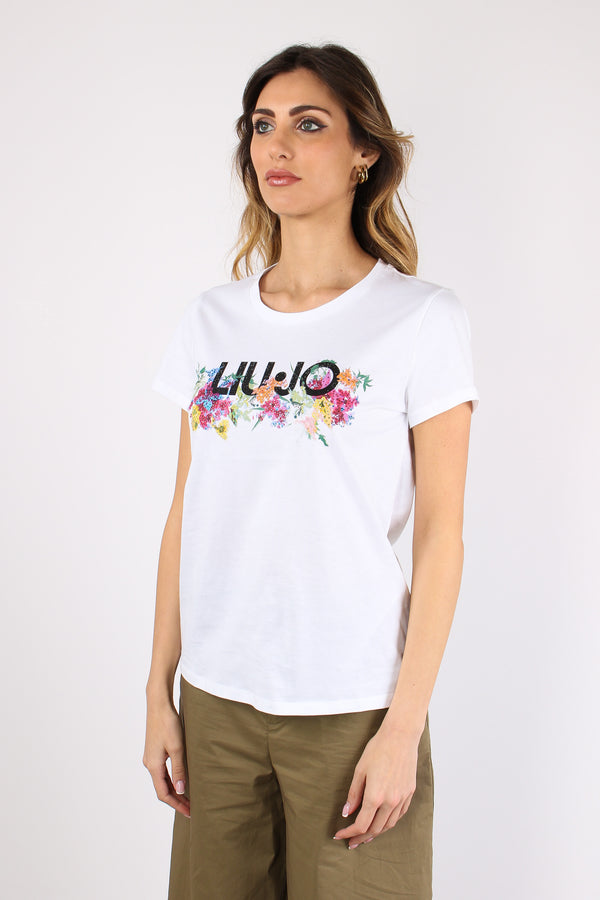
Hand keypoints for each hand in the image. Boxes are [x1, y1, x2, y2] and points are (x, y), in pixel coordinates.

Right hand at [143, 695, 190, 817]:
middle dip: (176, 800)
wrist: (159, 705)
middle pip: (162, 789)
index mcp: (153, 766)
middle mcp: (149, 764)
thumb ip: (178, 770)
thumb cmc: (168, 724)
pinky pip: (162, 772)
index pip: (164, 793)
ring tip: (188, 797)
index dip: (176, 804)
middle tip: (192, 808)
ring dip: (174, 790)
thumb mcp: (177, 748)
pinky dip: (171, 780)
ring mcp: (151, 757)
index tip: (189, 812)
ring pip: (162, 781)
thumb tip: (180, 790)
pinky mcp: (154, 751)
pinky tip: (181, 780)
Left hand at [333, 723, 420, 848]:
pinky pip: (399, 815)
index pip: (361, 824)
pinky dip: (389, 822)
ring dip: (376, 833)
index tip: (339, 834)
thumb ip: (354, 794)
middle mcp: (390, 801)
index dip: (349, 833)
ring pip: (389, 825)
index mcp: (375, 796)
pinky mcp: (409, 793)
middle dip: (361, 838)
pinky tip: (382, 822)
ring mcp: (402, 798)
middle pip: (375, 829)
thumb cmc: (378, 749)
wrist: (401, 736)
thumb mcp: (360, 770)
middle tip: (351, 842)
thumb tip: (347, 812)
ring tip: (365, 836)